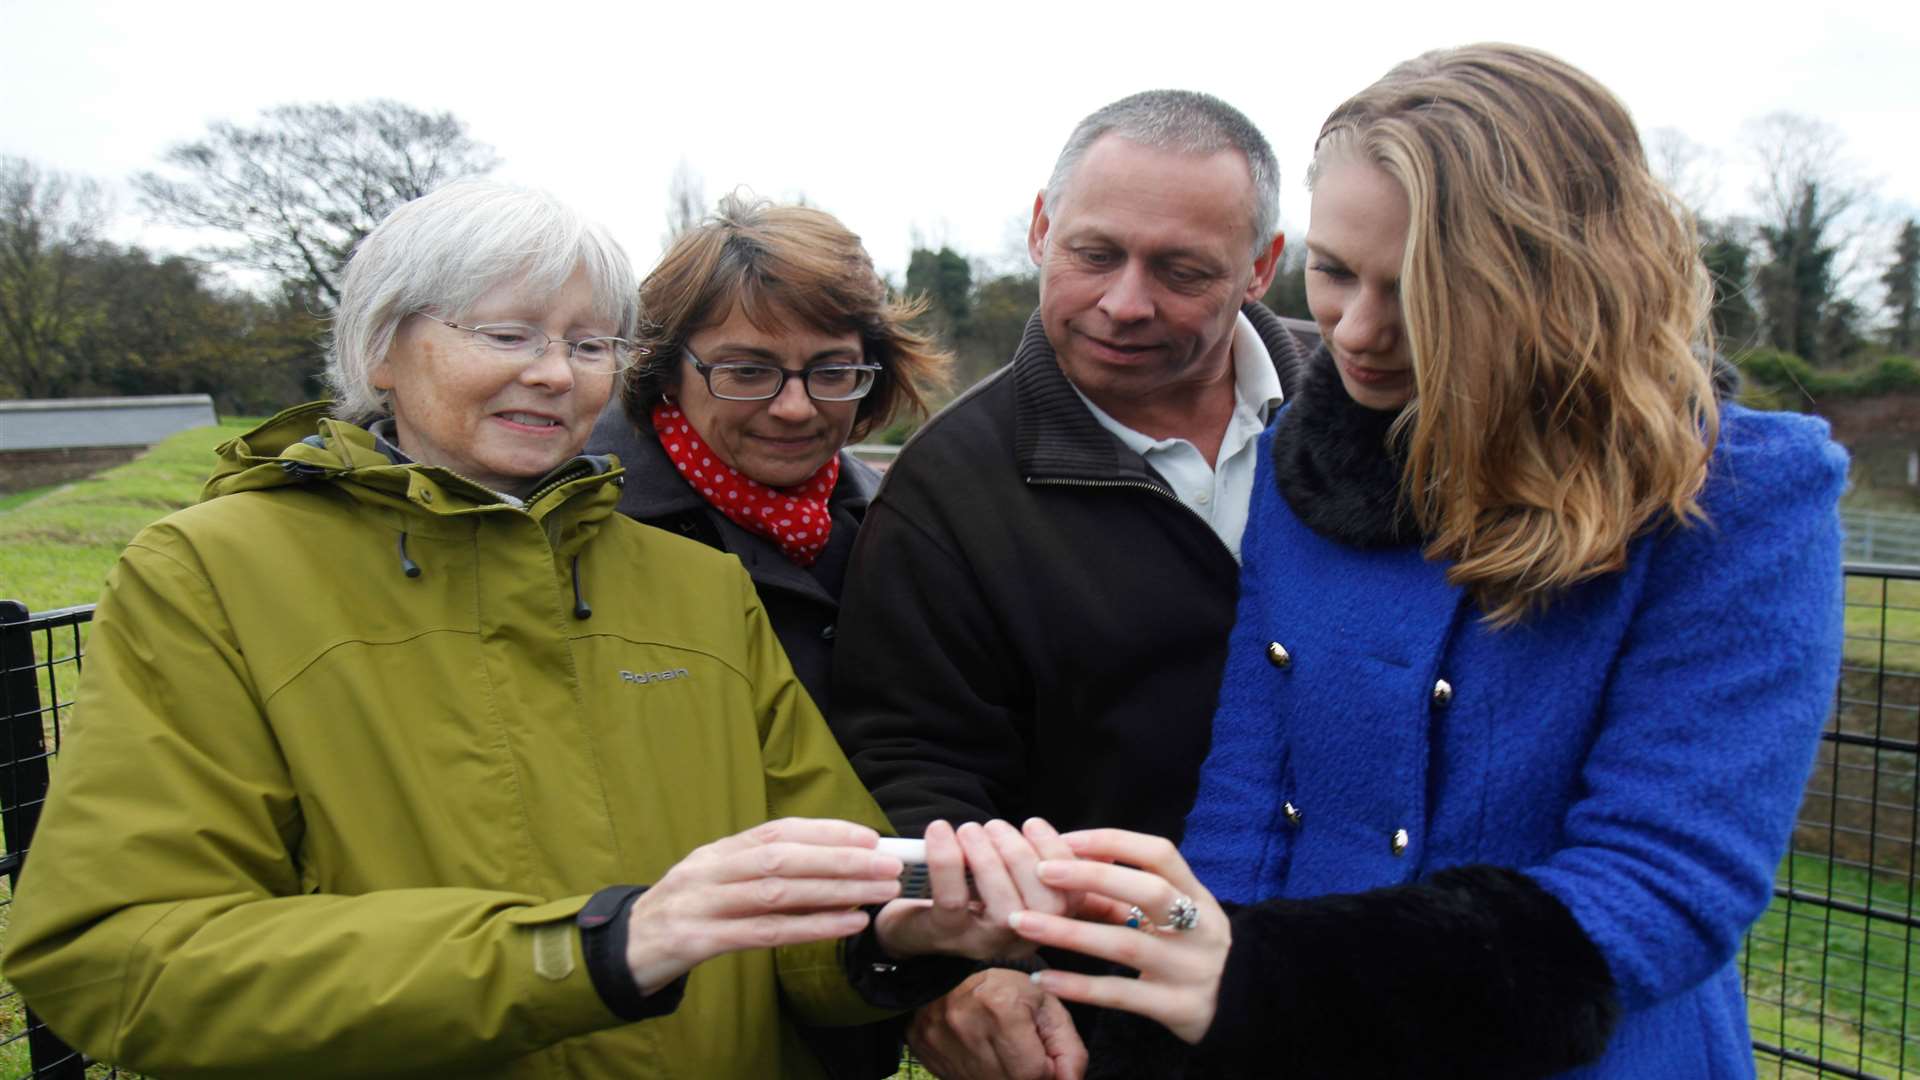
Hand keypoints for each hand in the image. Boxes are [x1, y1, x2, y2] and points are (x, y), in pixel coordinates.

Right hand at [623, 817, 901, 993]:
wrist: (623, 952)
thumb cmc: (684, 915)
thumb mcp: (715, 882)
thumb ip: (759, 872)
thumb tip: (828, 864)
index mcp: (718, 851)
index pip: (778, 831)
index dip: (826, 831)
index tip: (869, 836)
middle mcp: (709, 869)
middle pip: (783, 858)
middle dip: (841, 859)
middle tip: (887, 865)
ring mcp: (701, 904)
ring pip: (776, 892)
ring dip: (834, 890)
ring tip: (877, 893)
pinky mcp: (696, 941)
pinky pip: (762, 933)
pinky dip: (809, 927)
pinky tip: (845, 925)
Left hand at [875, 817, 1075, 961]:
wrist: (908, 923)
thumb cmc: (964, 890)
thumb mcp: (1003, 877)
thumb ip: (1030, 860)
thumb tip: (1063, 836)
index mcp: (1042, 921)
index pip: (1072, 897)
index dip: (1062, 857)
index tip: (1033, 823)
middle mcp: (1020, 939)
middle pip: (1047, 906)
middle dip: (1023, 856)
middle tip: (995, 826)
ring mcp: (984, 942)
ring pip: (1005, 907)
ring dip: (989, 858)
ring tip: (970, 829)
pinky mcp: (946, 935)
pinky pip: (953, 900)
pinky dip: (947, 860)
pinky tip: (940, 831)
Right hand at [907, 967, 1087, 1079]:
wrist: (956, 973)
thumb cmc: (1007, 989)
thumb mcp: (1048, 1008)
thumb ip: (1069, 1050)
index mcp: (1002, 1007)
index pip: (1034, 1072)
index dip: (1045, 1068)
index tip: (1043, 1055)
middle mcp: (966, 1025)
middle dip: (1024, 1073)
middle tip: (1022, 1052)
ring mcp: (939, 1040)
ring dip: (1002, 1074)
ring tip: (1002, 1050)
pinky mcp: (924, 1049)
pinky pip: (961, 1078)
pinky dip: (977, 1073)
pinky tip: (979, 1052)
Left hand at [1007, 829, 1229, 1044]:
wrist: (1242, 1008)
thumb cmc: (1192, 949)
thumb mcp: (1178, 914)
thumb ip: (1134, 891)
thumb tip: (1068, 859)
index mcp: (1197, 895)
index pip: (1160, 854)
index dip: (1113, 842)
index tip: (1065, 839)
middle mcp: (1199, 927)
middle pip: (1149, 891)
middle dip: (1092, 876)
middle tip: (1041, 870)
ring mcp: (1190, 969)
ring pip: (1127, 945)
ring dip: (1070, 932)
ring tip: (1023, 921)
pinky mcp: (1177, 1007)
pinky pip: (1121, 995)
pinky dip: (1079, 986)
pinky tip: (1043, 977)